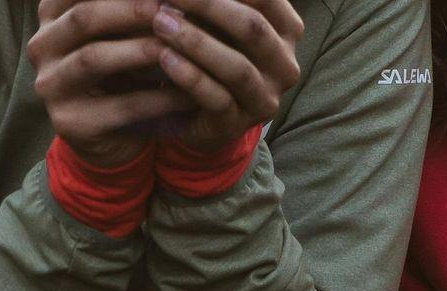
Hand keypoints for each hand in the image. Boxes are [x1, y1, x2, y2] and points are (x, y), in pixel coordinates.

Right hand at [29, 0, 192, 166]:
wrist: (111, 138)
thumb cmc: (123, 70)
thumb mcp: (122, 32)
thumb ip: (131, 7)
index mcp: (52, 14)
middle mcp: (41, 47)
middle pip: (84, 17)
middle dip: (131, 9)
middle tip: (171, 8)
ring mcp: (50, 87)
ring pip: (95, 58)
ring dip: (142, 49)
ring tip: (182, 46)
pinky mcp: (70, 124)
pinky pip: (120, 106)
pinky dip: (159, 98)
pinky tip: (189, 94)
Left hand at [151, 0, 301, 149]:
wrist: (202, 115)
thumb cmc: (211, 53)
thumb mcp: (220, 19)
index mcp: (286, 28)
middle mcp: (285, 64)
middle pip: (252, 27)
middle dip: (209, 5)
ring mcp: (265, 98)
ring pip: (237, 66)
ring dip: (195, 41)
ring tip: (160, 21)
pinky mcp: (238, 123)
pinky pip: (215, 98)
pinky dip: (188, 75)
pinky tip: (163, 57)